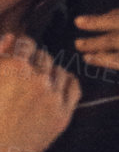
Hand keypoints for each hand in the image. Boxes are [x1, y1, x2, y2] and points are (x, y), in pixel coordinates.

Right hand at [0, 34, 80, 151]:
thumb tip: (13, 36)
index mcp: (14, 68)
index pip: (26, 43)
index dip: (19, 48)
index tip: (17, 56)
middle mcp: (37, 80)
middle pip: (43, 56)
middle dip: (33, 61)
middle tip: (24, 73)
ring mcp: (52, 98)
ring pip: (59, 70)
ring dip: (49, 72)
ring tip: (36, 82)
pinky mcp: (63, 115)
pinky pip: (73, 87)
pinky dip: (65, 82)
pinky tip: (55, 86)